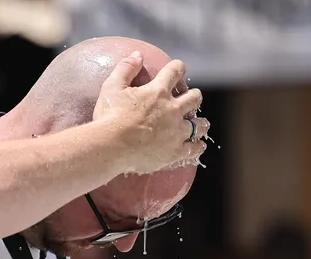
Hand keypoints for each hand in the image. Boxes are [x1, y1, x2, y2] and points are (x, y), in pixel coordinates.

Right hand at [93, 51, 208, 173]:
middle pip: (194, 98)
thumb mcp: (112, 86)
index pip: (174, 72)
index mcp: (158, 91)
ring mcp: (176, 132)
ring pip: (199, 125)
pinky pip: (194, 148)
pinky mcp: (175, 151)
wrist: (111, 147)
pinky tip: (199, 145)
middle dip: (194, 96)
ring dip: (201, 122)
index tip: (180, 67)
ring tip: (202, 124)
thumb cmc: (109, 116)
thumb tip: (138, 54)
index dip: (178, 67)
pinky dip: (198, 146)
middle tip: (193, 97)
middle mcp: (173, 110)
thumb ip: (126, 68)